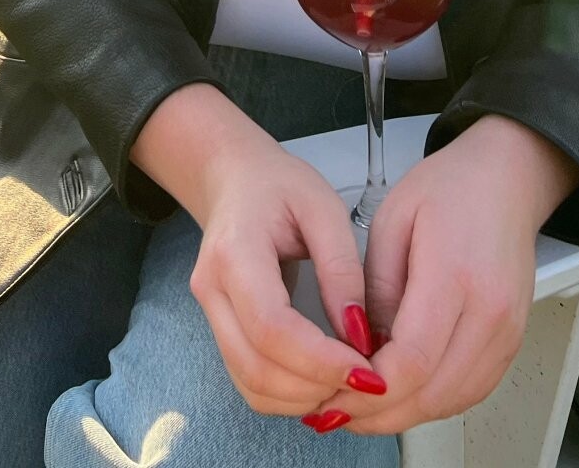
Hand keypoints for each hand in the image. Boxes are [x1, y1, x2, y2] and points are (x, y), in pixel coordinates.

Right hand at [188, 139, 384, 417]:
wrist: (233, 179)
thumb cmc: (279, 185)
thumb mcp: (322, 207)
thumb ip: (341, 268)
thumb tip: (358, 335)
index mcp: (235, 251)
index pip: (271, 326)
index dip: (319, 359)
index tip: (367, 369)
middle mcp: (212, 290)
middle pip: (256, 367)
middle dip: (316, 388)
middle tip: (366, 383)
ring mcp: (210, 314)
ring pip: (250, 384)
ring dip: (302, 399)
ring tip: (348, 383)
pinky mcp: (219, 330)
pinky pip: (248, 380)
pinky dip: (287, 395)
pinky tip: (322, 380)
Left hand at [303, 123, 551, 434]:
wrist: (506, 180)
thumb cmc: (450, 187)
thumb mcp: (390, 219)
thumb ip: (373, 287)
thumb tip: (361, 346)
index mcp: (454, 274)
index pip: (411, 358)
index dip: (368, 386)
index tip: (333, 386)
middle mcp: (489, 312)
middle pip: (431, 392)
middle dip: (376, 412)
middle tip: (334, 409)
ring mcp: (506, 331)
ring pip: (452, 401)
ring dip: (402, 415)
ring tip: (359, 410)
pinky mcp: (511, 341)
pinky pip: (471, 391)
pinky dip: (432, 403)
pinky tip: (400, 398)